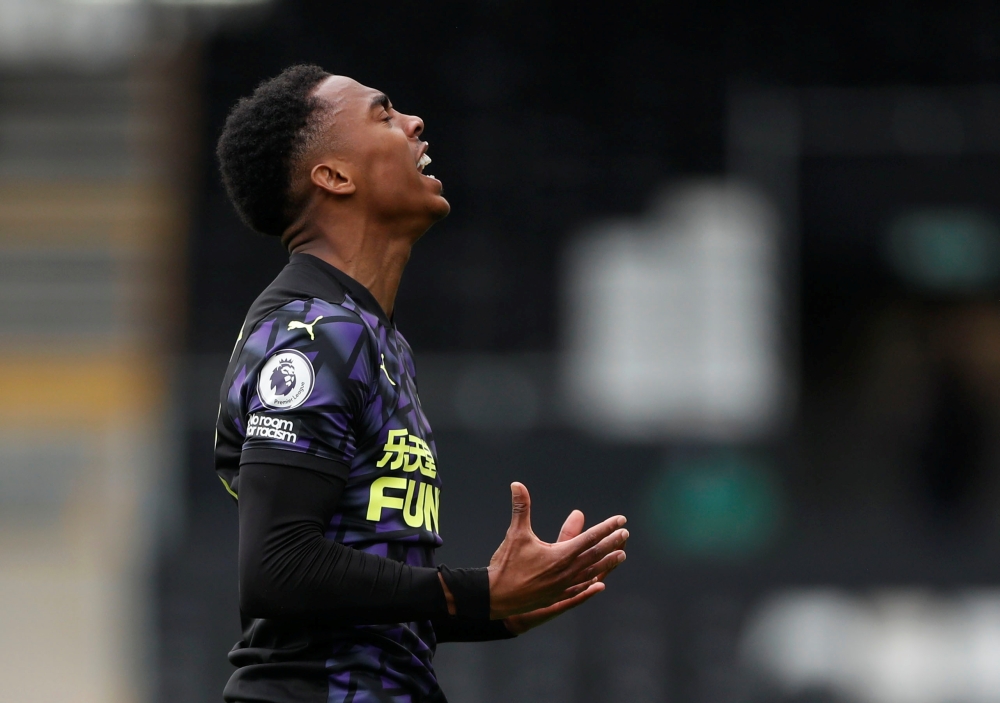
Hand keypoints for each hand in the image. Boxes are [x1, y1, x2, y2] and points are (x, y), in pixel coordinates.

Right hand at [487, 482, 627, 620]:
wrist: (496, 597)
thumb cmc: (506, 564)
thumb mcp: (516, 533)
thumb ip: (521, 508)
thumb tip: (517, 485)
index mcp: (561, 555)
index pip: (590, 537)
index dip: (607, 528)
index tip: (621, 520)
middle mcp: (567, 571)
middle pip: (596, 555)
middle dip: (613, 543)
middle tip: (626, 533)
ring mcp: (564, 586)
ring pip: (592, 572)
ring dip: (608, 563)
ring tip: (622, 555)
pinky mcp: (558, 596)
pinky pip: (581, 588)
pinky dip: (593, 583)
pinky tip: (599, 583)